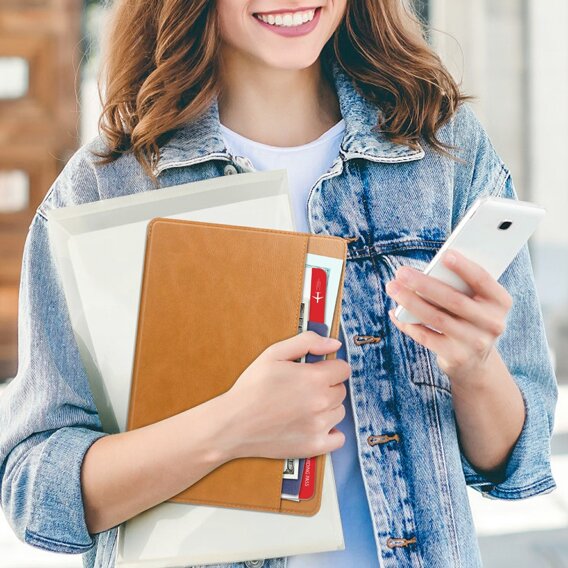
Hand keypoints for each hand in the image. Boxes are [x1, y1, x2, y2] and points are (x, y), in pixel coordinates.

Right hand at [223, 331, 350, 460]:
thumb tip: (334, 343)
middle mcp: (321, 403)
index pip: (343, 369)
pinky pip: (339, 438)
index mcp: (313, 378)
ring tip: (303, 406)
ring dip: (327, 408)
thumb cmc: (251, 388)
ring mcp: (319, 426)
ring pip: (339, 411)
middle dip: (326, 386)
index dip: (329, 367)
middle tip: (303, 389)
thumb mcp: (274, 354)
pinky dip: (330, 431)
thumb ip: (307, 342)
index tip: (316, 371)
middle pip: (341, 390)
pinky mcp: (314, 446)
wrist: (233, 424)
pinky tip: (314, 424)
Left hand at [385, 250, 512, 383]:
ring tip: (393, 288)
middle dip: (424, 284)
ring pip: (437, 318)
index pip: (483, 280)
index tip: (445, 254)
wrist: (475, 362)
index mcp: (500, 302)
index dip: (465, 267)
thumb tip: (424, 272)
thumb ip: (459, 287)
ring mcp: (475, 342)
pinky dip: (408, 324)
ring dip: (411, 301)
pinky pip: (427, 337)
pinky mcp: (456, 357)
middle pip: (454, 299)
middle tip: (402, 272)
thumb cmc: (469, 319)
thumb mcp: (474, 302)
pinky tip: (395, 313)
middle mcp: (492, 323)